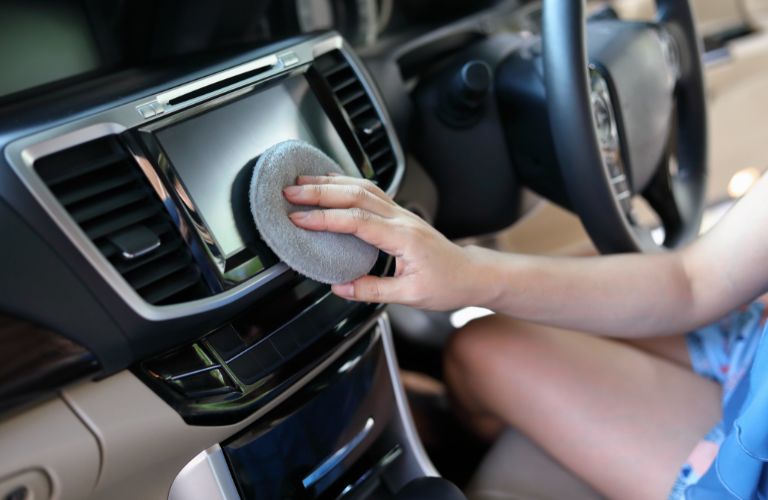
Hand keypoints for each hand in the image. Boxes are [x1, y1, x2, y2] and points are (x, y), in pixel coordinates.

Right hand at [283, 175, 480, 309]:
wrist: (471, 275)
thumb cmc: (447, 284)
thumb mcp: (410, 296)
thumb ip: (373, 290)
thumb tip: (341, 287)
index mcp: (403, 237)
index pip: (357, 220)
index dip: (325, 218)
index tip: (299, 218)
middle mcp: (401, 219)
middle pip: (356, 194)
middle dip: (320, 191)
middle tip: (290, 193)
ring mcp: (400, 213)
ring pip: (362, 187)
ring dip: (330, 182)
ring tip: (302, 183)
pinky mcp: (399, 215)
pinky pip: (370, 191)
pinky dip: (347, 183)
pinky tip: (331, 182)